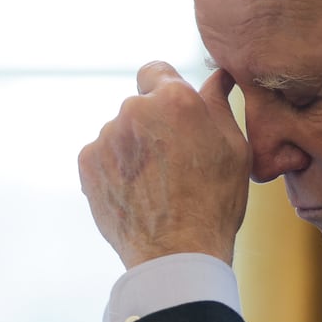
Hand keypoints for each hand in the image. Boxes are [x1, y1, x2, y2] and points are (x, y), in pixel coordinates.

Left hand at [79, 62, 250, 267]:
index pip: (156, 70)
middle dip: (154, 124)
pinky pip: (102, 155)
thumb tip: (216, 78)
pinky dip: (116, 168)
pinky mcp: (86, 162)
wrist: (176, 251)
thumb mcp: (235, 149)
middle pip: (140, 106)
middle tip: (176, 159)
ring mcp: (106, 136)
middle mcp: (135, 109)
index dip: (166, 89)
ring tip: (158, 183)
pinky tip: (138, 192)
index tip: (175, 111)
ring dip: (134, 147)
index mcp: (176, 100)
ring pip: (121, 132)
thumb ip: (219, 106)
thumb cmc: (215, 200)